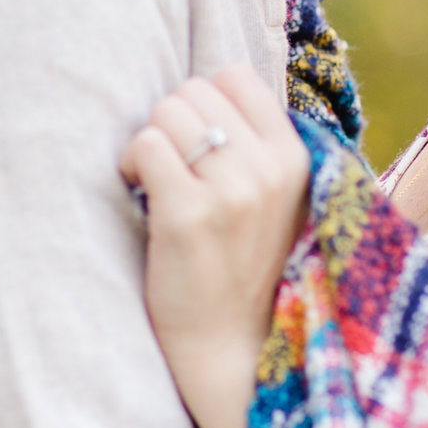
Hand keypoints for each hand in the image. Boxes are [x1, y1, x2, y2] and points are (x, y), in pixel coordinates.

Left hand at [119, 64, 311, 427]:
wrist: (236, 351)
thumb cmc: (247, 271)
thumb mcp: (280, 202)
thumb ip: (259, 149)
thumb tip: (208, 93)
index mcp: (296, 158)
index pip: (234, 76)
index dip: (203, 101)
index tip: (196, 142)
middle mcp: (269, 169)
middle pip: (192, 90)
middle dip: (171, 122)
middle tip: (171, 168)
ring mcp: (232, 192)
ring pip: (166, 112)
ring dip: (149, 142)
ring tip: (155, 183)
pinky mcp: (188, 216)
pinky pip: (144, 146)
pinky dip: (131, 164)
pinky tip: (141, 196)